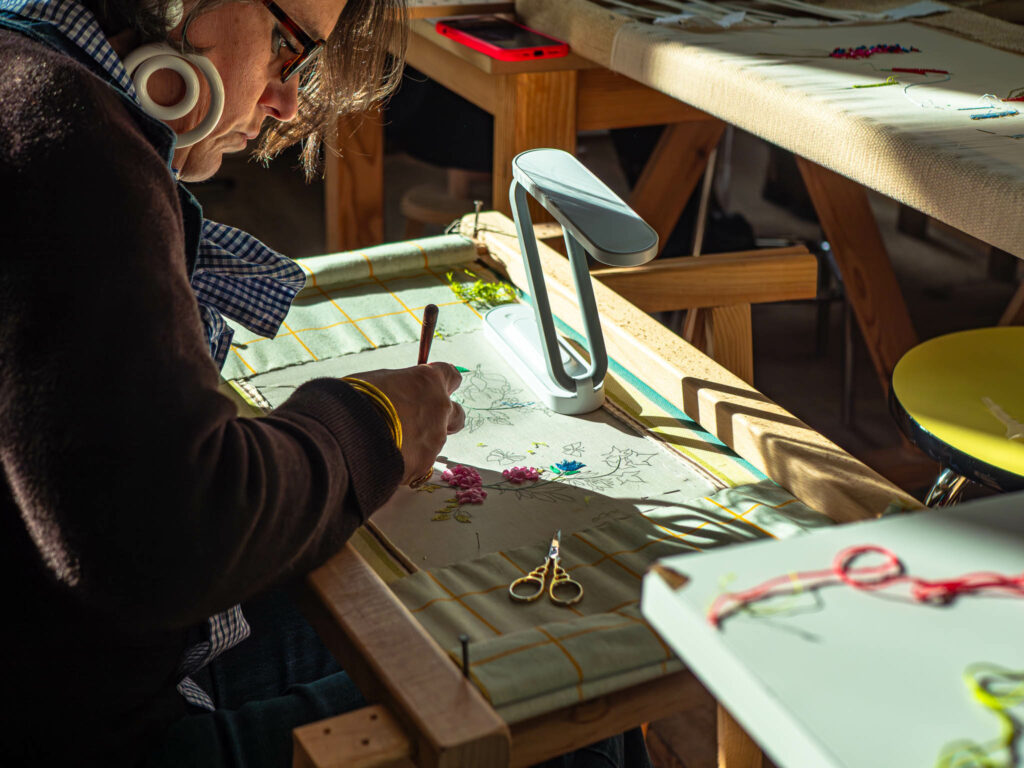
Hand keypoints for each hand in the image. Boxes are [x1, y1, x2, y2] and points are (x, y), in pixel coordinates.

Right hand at [351, 363, 464, 485]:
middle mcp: (439, 408)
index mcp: (429, 381)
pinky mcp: (425, 464)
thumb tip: (399, 392)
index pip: (452, 376)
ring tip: (391, 445)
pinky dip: (408, 463)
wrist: (348, 435)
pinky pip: (420, 464)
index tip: (436, 388)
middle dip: (444, 419)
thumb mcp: (379, 380)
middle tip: (422, 423)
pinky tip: (386, 462)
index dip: (445, 383)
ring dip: (421, 442)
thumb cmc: (357, 399)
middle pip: (457, 414)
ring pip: (437, 441)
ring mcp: (435, 438)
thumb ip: (400, 386)